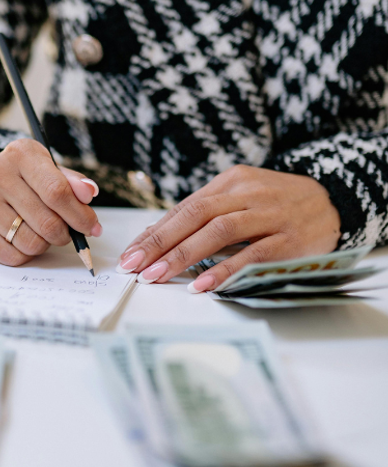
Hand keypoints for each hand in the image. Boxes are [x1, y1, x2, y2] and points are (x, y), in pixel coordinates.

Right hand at [0, 139, 102, 265]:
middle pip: (45, 221)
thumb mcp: (53, 171)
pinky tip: (24, 241)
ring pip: (28, 242)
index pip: (56, 191)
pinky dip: (24, 255)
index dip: (79, 215)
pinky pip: (9, 254)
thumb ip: (73, 183)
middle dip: (64, 234)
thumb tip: (88, 193)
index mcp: (21, 154)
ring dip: (44, 245)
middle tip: (65, 233)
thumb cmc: (30, 178)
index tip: (92, 228)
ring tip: (42, 234)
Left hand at [117, 165, 340, 291]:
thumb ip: (203, 216)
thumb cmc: (278, 204)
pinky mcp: (290, 238)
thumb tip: (155, 236)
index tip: (130, 254)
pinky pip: (253, 254)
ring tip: (158, 274)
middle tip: (134, 265)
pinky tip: (202, 284)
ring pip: (219, 231)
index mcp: (230, 182)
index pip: (183, 208)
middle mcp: (248, 193)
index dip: (154, 232)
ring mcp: (270, 214)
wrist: (336, 201)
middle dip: (159, 242)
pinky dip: (225, 269)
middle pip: (194, 215)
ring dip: (184, 254)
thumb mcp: (240, 199)